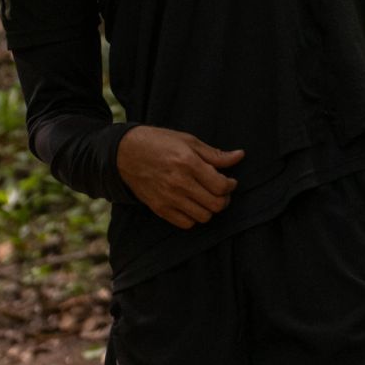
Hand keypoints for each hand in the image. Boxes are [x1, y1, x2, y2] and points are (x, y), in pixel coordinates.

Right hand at [115, 126, 244, 229]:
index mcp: (187, 162)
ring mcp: (168, 198)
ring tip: (206, 197)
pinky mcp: (160, 208)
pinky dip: (193, 216)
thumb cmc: (158, 142)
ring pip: (204, 217)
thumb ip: (214, 153)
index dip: (230, 185)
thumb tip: (240, 156)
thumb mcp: (187, 141)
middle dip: (224, 199)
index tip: (229, 180)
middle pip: (216, 205)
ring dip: (210, 208)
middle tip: (220, 191)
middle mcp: (179, 183)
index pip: (221, 186)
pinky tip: (192, 204)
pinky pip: (186, 223)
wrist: (124, 153)